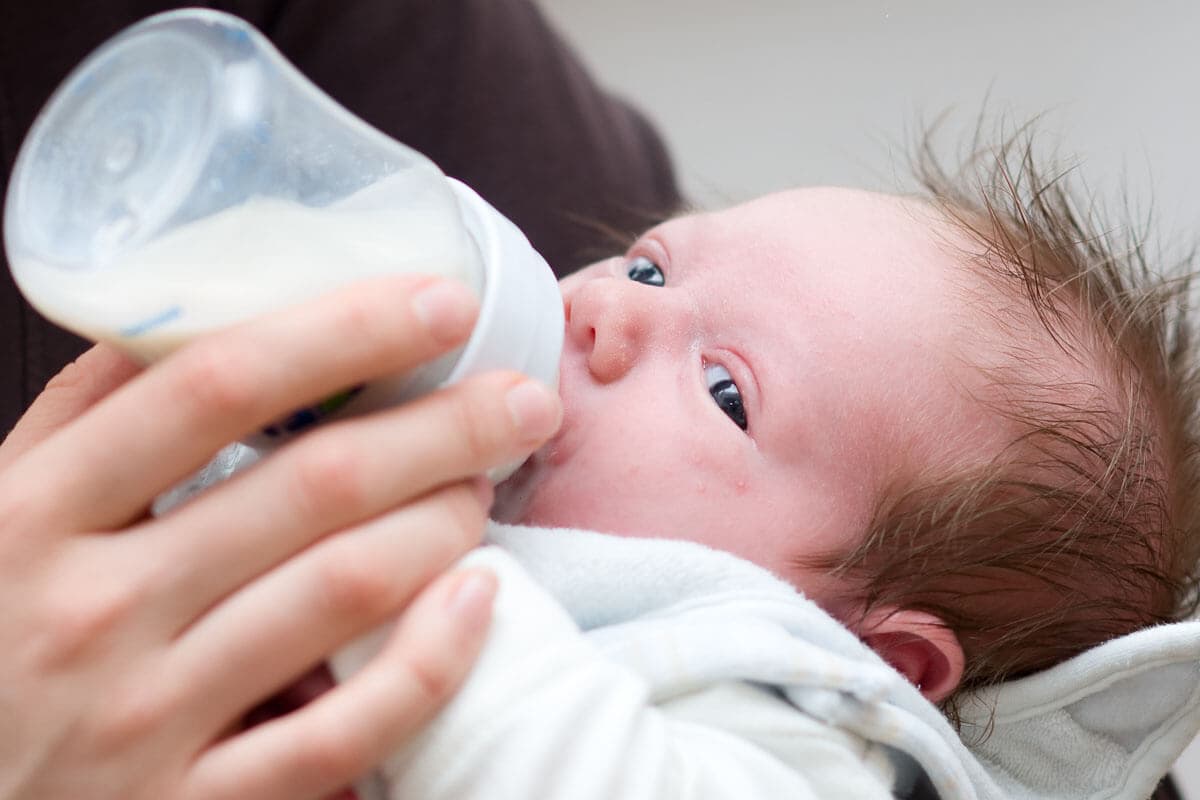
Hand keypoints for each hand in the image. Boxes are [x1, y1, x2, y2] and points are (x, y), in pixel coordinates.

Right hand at [0, 275, 561, 799]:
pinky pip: (348, 728)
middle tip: (520, 402)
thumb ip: (89, 414)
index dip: (347, 331)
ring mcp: (145, 718)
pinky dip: (431, 658)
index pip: (218, 386)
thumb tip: (193, 309)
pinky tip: (478, 601)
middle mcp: (93, 610)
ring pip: (346, 591)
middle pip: (314, 485)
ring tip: (483, 488)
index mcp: (38, 512)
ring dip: (445, 523)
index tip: (444, 303)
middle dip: (446, 427)